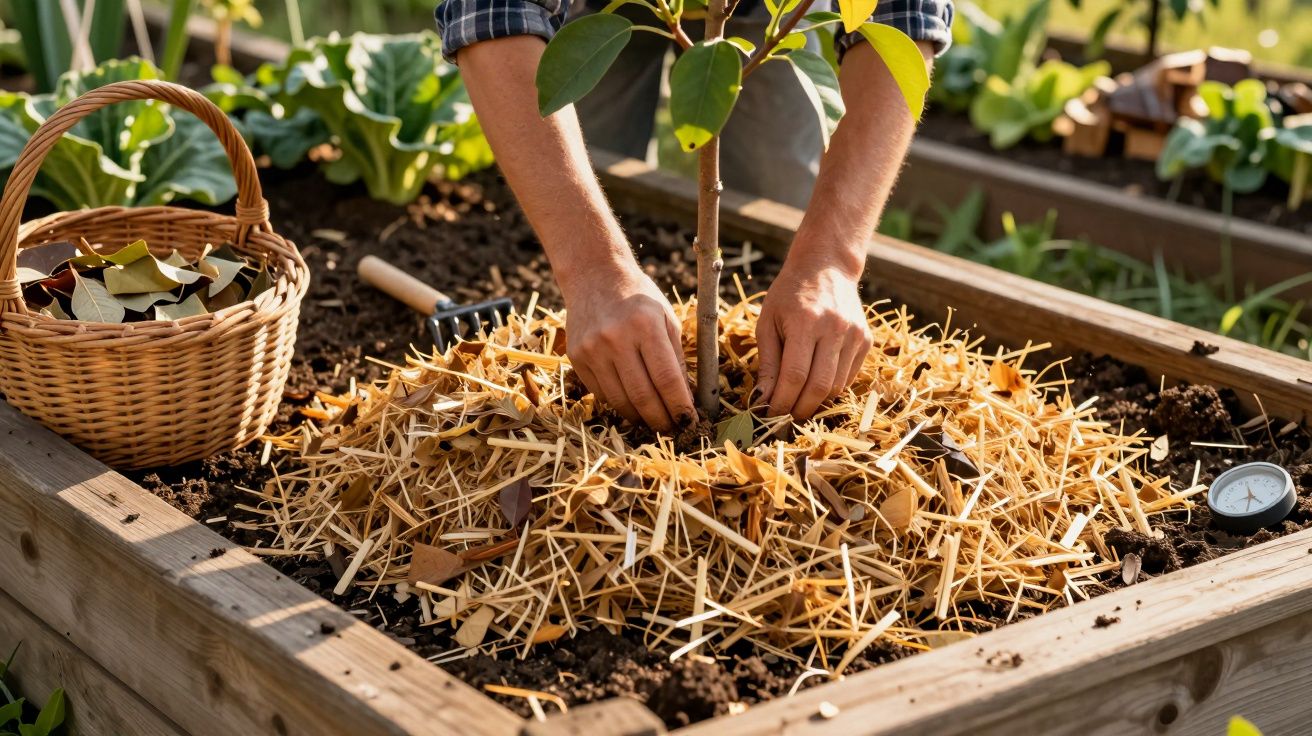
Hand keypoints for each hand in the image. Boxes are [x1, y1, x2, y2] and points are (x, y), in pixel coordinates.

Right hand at [562, 261, 694, 431]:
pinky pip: (602, 393)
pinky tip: (632, 405)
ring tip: (654, 420)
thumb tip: (685, 399)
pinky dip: (620, 404)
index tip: (690, 421)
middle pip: (643, 396)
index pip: (667, 379)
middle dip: (661, 419)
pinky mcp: (577, 358)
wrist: (595, 277)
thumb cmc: (639, 298)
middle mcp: (616, 338)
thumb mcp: (666, 318)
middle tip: (673, 429)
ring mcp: (592, 349)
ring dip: (640, 417)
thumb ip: (676, 358)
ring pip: (620, 401)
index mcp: (645, 325)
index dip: (680, 406)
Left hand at [755, 261, 871, 418]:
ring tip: (796, 402)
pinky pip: (848, 377)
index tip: (768, 414)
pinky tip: (815, 383)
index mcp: (805, 321)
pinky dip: (830, 388)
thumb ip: (767, 362)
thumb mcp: (768, 322)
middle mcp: (834, 328)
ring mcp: (854, 335)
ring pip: (836, 386)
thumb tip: (762, 399)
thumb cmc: (789, 294)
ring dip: (815, 401)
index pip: (795, 375)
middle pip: (819, 386)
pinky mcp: (866, 340)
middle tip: (783, 418)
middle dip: (799, 409)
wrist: (827, 266)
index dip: (782, 401)